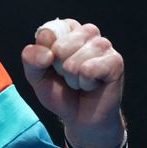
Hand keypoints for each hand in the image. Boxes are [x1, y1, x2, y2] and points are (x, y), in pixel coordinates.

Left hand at [21, 19, 125, 147]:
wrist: (81, 119)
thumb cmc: (60, 92)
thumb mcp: (36, 75)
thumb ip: (31, 59)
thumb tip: (46, 53)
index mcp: (67, 29)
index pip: (47, 33)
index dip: (46, 56)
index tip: (53, 65)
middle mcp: (87, 32)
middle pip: (60, 47)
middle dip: (60, 68)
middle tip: (69, 76)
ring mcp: (104, 45)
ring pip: (74, 61)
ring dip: (73, 78)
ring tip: (81, 81)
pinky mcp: (115, 61)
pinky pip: (89, 70)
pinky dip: (85, 83)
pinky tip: (92, 85)